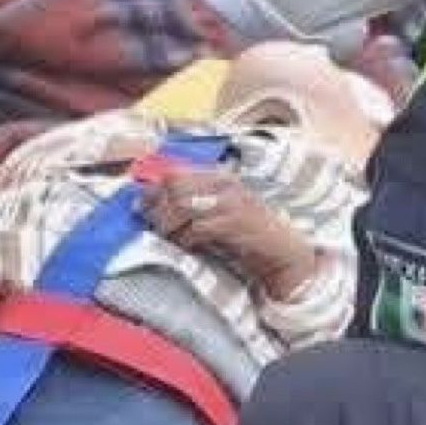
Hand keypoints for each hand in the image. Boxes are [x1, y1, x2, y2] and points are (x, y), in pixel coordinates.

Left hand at [139, 167, 315, 298]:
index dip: (154, 191)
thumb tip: (148, 202)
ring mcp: (232, 201)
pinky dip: (186, 239)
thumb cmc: (246, 233)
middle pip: (175, 187)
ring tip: (171, 239)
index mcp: (220, 176)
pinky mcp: (236, 222)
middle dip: (159, 210)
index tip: (143, 208)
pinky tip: (189, 246)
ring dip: (170, 226)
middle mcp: (226, 183)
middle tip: (157, 228)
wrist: (282, 250)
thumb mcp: (219, 211)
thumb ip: (191, 202)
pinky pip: (197, 227)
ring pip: (183, 206)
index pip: (175, 174)